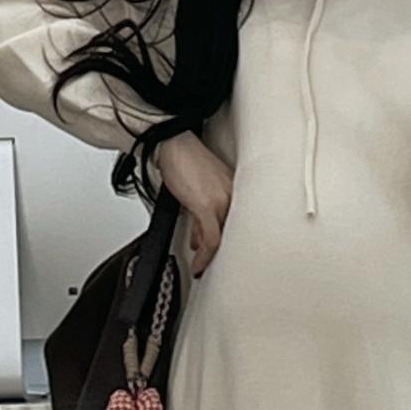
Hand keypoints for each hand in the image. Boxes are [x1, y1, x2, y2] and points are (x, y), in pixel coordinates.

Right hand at [157, 130, 233, 275]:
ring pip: (224, 238)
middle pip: (234, 232)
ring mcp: (223, 200)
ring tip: (203, 265)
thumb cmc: (185, 161)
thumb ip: (203, 215)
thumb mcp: (198, 191)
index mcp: (235, 191)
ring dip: (210, 257)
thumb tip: (199, 236)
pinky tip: (199, 262)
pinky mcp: (208, 205)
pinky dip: (205, 255)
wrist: (174, 144)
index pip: (237, 224)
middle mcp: (233, 195)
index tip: (216, 252)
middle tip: (211, 263)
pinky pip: (211, 239)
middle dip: (221, 252)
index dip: (227, 243)